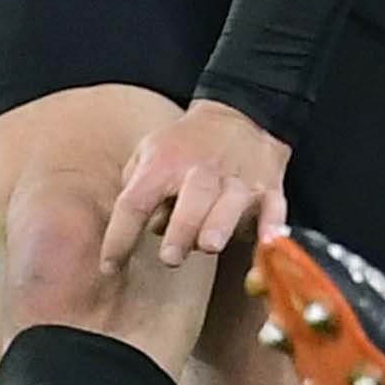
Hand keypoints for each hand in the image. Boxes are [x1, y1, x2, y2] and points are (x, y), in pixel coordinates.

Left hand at [98, 98, 291, 282]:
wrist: (239, 117)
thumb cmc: (184, 147)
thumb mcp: (147, 154)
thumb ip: (135, 191)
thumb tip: (129, 234)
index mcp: (164, 165)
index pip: (136, 203)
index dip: (120, 236)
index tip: (109, 266)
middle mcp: (201, 172)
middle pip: (190, 201)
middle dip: (181, 230)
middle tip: (170, 257)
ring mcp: (238, 182)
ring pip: (231, 204)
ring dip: (220, 224)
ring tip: (210, 245)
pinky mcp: (268, 190)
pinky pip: (274, 209)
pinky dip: (273, 225)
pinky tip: (269, 240)